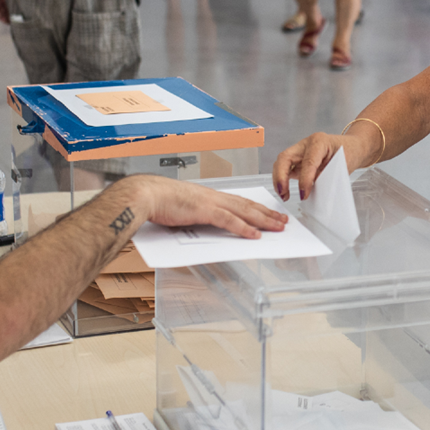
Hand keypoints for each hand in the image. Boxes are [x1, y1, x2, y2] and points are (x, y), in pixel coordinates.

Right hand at [119, 176, 287, 238]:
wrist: (144, 195)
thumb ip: (196, 217)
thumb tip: (202, 226)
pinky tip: (255, 235)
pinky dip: (243, 228)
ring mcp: (209, 203)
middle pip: (247, 205)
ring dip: (263, 220)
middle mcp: (213, 197)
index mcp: (209, 196)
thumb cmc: (157, 202)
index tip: (270, 213)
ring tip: (278, 227)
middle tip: (285, 220)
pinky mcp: (203, 211)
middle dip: (268, 213)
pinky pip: (228, 221)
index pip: (239, 202)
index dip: (257, 208)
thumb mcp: (182, 210)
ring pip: (243, 212)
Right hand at [272, 132, 372, 200]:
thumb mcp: (343, 165)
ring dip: (279, 179)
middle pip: (285, 157)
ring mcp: (300, 152)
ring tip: (283, 195)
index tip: (304, 194)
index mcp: (319, 141)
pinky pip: (285, 169)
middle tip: (283, 193)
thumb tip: (315, 193)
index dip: (305, 179)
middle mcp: (305, 144)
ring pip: (281, 163)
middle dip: (281, 176)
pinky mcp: (298, 160)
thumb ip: (329, 177)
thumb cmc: (349, 153)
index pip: (308, 161)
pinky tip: (285, 192)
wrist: (351, 147)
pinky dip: (282, 180)